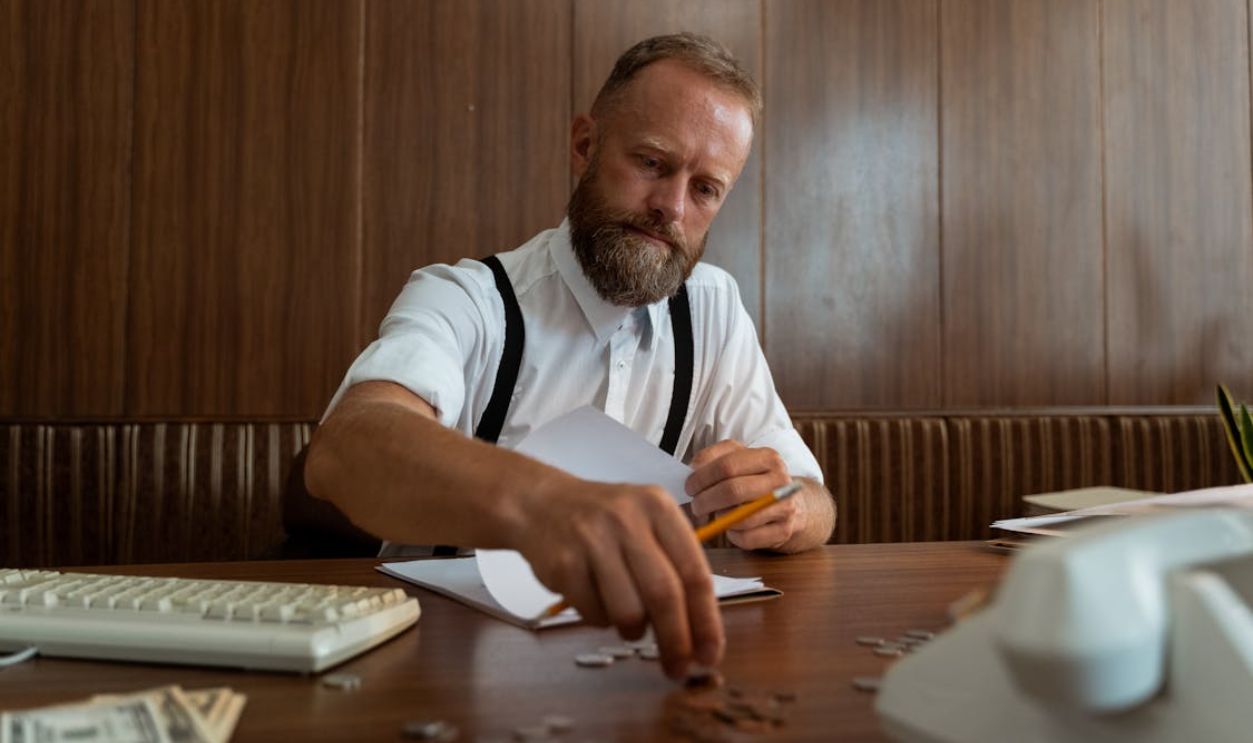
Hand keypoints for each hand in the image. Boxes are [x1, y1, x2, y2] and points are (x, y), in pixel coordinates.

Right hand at [514, 477, 723, 678]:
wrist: (541, 503)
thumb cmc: (605, 522)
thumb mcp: (646, 523)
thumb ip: (674, 566)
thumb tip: (699, 633)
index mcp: (659, 507)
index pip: (694, 573)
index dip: (706, 621)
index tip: (710, 653)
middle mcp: (627, 519)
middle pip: (664, 595)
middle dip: (676, 641)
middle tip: (678, 668)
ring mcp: (592, 539)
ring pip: (628, 612)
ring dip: (634, 631)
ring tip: (629, 623)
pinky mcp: (563, 563)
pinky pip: (594, 614)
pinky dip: (601, 620)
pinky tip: (597, 601)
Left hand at [686, 440, 799, 550]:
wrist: (790, 504)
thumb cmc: (754, 481)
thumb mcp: (737, 460)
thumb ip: (713, 459)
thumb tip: (693, 470)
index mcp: (767, 457)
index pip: (727, 465)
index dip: (701, 478)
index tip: (689, 487)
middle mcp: (780, 480)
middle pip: (733, 491)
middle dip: (706, 500)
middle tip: (696, 506)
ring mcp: (785, 506)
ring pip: (740, 518)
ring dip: (719, 519)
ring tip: (714, 516)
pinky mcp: (784, 531)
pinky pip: (748, 538)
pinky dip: (733, 536)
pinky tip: (732, 528)